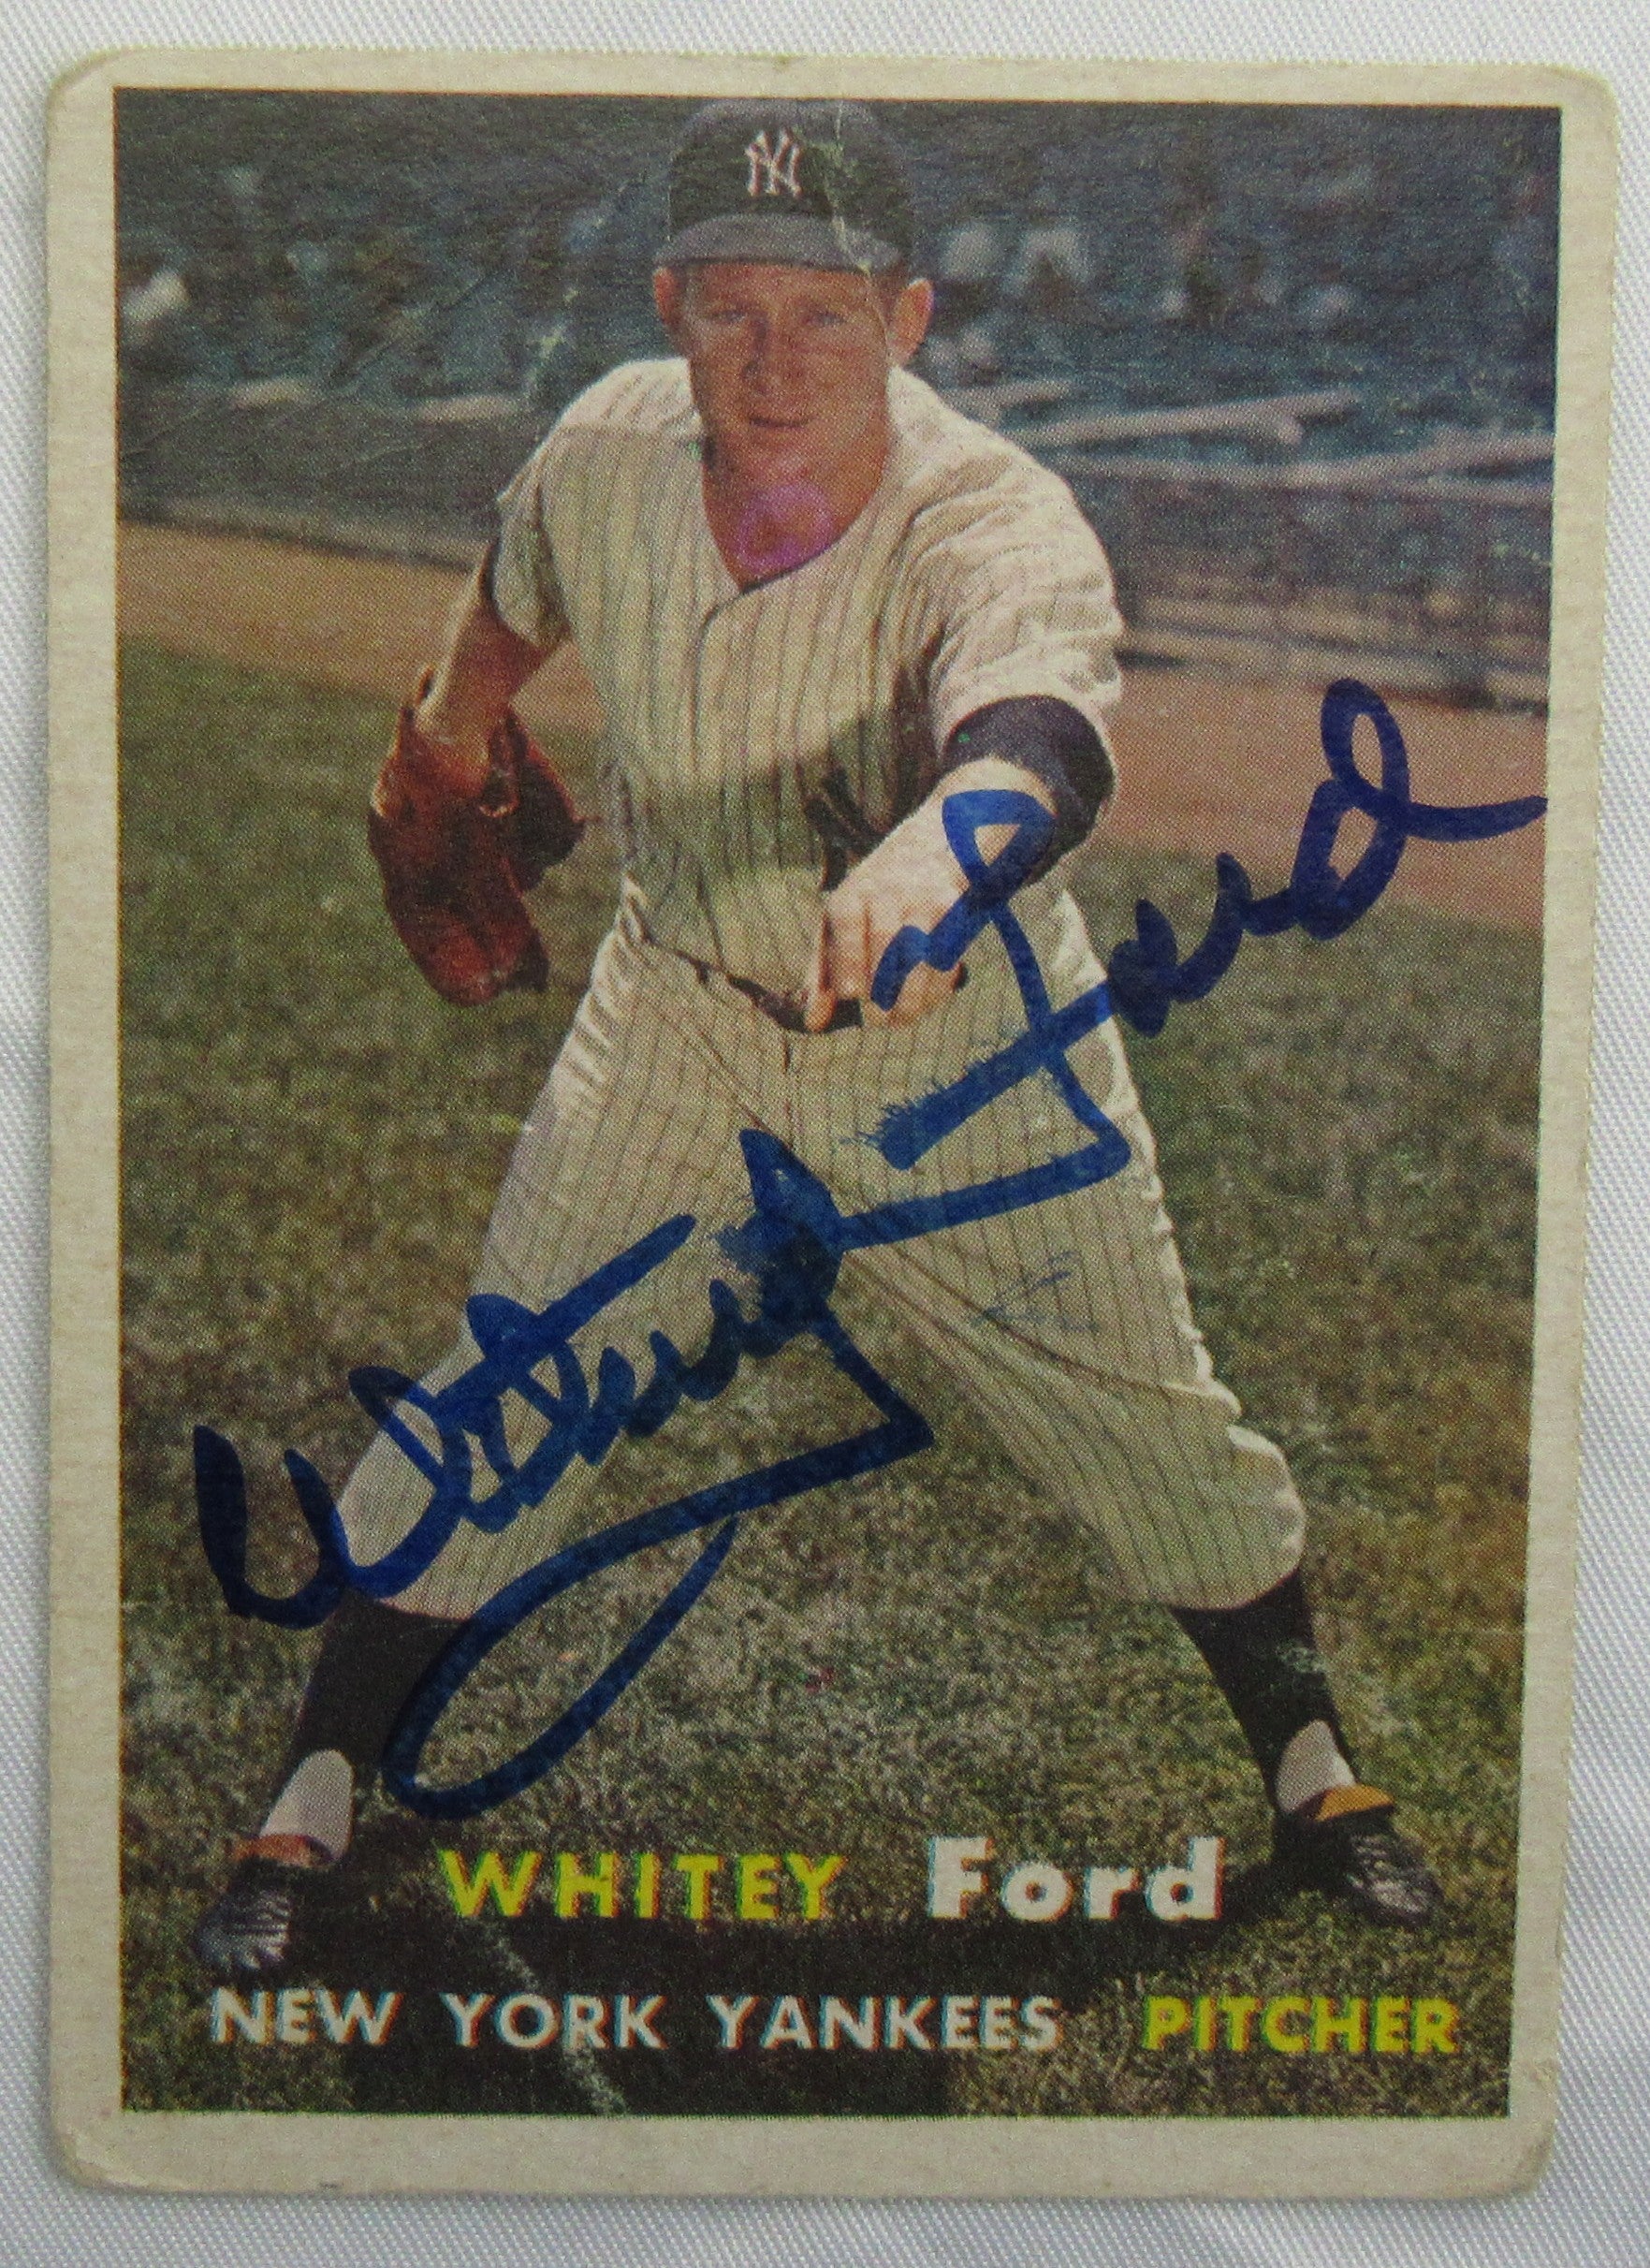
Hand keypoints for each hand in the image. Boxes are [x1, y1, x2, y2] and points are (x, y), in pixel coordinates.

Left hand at [800, 758, 1054, 1030]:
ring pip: (920, 952)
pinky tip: (928, 1002)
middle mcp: (886, 893)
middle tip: (878, 1020)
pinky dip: (938, 984)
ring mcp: (922, 899)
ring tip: (902, 1020)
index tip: (851, 995)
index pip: (848, 927)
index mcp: (851, 896)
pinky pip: (946, 953)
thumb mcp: (838, 924)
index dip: (849, 961)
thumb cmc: (870, 901)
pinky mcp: (951, 909)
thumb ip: (822, 973)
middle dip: (882, 986)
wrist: (927, 849)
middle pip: (886, 942)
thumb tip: (813, 1024)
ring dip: (912, 994)